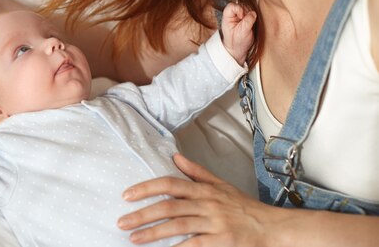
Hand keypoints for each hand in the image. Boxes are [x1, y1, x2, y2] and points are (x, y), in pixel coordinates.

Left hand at [118, 153, 278, 246]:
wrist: (272, 228)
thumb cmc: (244, 207)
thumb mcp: (221, 185)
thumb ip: (196, 172)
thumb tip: (175, 156)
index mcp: (204, 189)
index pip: (170, 183)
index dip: (146, 188)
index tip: (127, 195)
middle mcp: (207, 204)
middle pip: (169, 207)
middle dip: (142, 214)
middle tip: (121, 221)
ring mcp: (214, 223)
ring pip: (177, 226)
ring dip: (152, 233)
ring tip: (133, 238)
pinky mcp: (221, 242)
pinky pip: (194, 245)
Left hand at [220, 2, 256, 64]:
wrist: (238, 49)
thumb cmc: (237, 42)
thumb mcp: (242, 33)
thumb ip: (247, 21)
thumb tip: (253, 12)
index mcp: (227, 17)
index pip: (232, 6)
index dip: (239, 10)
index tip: (241, 18)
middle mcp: (233, 14)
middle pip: (242, 5)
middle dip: (247, 12)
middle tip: (247, 22)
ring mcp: (240, 15)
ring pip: (248, 7)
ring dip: (251, 14)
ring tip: (249, 25)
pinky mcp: (246, 17)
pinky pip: (252, 12)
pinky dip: (254, 16)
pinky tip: (252, 24)